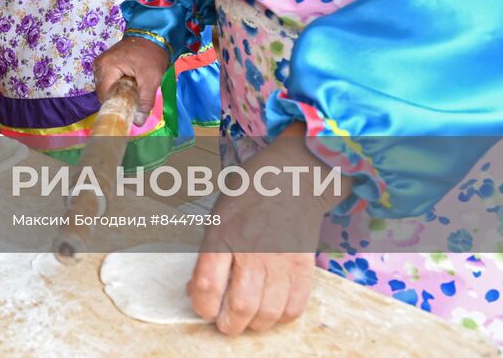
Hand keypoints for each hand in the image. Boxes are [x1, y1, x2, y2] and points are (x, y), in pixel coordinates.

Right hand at [92, 35, 168, 125]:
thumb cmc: (151, 55)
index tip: (128, 110)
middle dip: (117, 99)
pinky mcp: (106, 63)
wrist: (153, 35)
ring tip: (132, 92)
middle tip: (133, 102)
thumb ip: (145, 101)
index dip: (115, 105)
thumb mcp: (151, 79)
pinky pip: (108, 81)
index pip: (104, 95)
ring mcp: (101, 63)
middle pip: (103, 92)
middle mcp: (99, 65)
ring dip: (117, 93)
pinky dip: (117, 86)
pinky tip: (128, 86)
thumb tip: (138, 122)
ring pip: (106, 87)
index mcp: (107, 67)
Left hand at [189, 124, 347, 334]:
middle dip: (228, 324)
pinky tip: (272, 309)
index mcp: (223, 234)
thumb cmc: (249, 193)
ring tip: (248, 319)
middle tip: (225, 323)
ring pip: (267, 313)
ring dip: (254, 324)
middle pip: (239, 306)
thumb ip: (209, 253)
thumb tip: (198, 289)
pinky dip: (280, 317)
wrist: (293, 177)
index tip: (202, 308)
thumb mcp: (218, 216)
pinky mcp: (304, 266)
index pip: (207, 284)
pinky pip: (293, 307)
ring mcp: (281, 260)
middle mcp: (252, 250)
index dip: (202, 306)